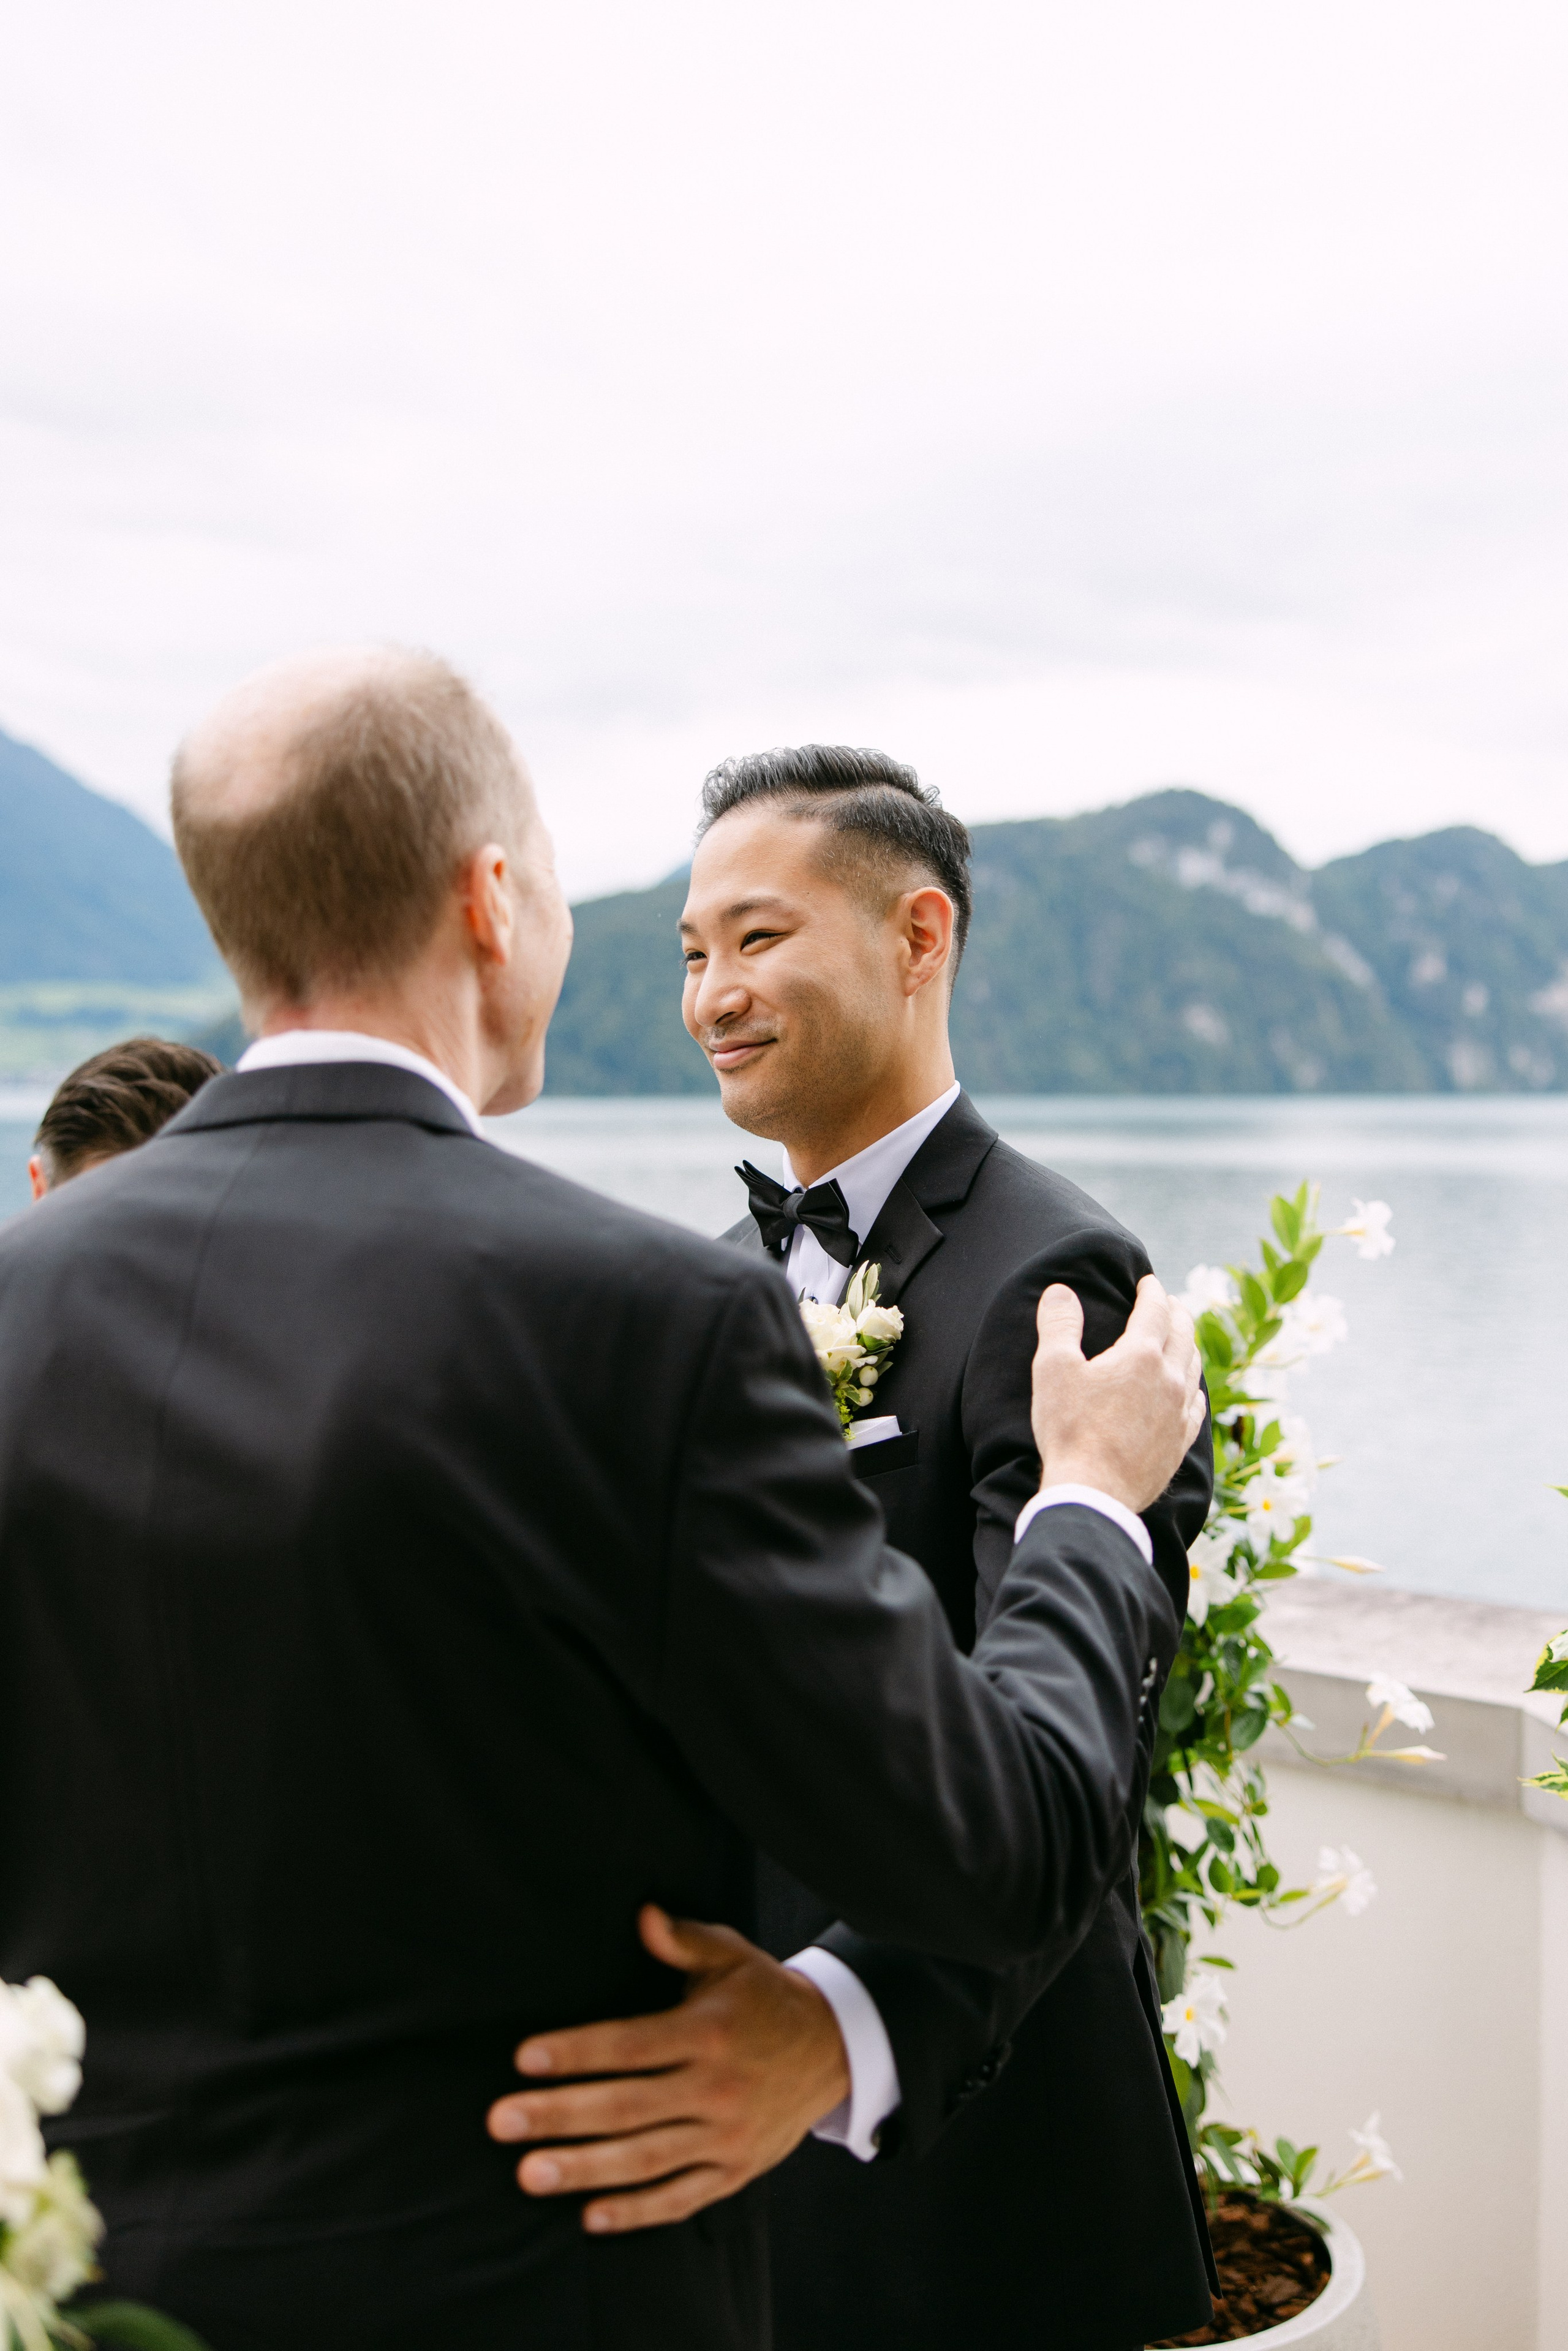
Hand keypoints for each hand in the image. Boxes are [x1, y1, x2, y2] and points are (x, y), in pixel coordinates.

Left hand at [486, 1904, 851, 2233]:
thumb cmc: (764, 1996)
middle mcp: (717, 2087)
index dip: (576, 2052)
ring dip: (584, 2168)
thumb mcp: (731, 1956)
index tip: (524, 2059)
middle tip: (502, 2121)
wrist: (833, 2048)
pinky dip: (636, 2211)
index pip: (630, 2045)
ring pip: (646, 2158)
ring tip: (529, 2174)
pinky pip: (681, 2197)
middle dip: (559, 2114)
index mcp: (708, 2031)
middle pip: (626, 2106)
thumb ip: (683, 1940)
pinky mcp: (735, 2170)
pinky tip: (590, 2216)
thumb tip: (643, 1916)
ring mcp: (726, 2136)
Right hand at [1030, 1274, 1203, 1513]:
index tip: (1148, 1282)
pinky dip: (1194, 1386)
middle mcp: (1169, 1379)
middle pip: (1182, 1333)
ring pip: (1194, 1366)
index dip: (1152, 1291)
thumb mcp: (1053, 1370)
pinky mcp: (1180, 1442)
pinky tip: (1189, 1389)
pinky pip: (1197, 1405)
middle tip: (1168, 1303)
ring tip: (1180, 1337)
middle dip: (1175, 1312)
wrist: (1094, 1492)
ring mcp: (1179, 1412)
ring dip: (1188, 1344)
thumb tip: (1060, 1291)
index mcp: (1140, 1356)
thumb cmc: (1069, 1430)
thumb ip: (1058, 1325)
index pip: (1155, 1310)